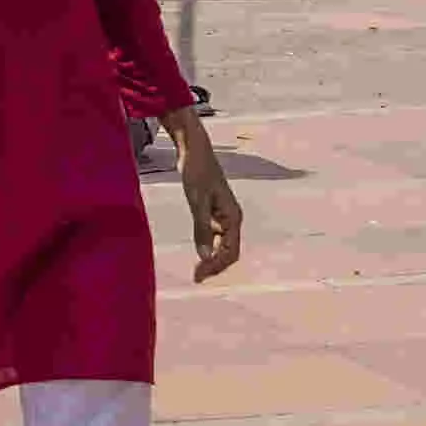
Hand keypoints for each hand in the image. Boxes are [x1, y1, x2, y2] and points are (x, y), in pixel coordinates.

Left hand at [170, 118, 244, 280]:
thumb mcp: (197, 201)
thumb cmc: (196, 170)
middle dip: (215, 266)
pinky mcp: (214, 209)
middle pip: (229, 251)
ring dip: (212, 258)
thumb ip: (202, 228)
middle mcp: (232, 217)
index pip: (230, 252)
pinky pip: (215, 235)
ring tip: (197, 270)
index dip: (216, 267)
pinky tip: (198, 250)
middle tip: (196, 278)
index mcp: (233, 217)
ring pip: (222, 244)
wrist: (193, 147)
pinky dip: (208, 245)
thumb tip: (205, 257)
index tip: (198, 276)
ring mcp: (224, 214)